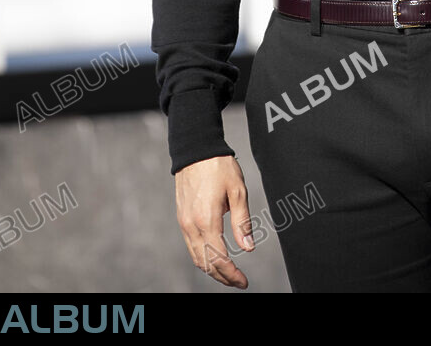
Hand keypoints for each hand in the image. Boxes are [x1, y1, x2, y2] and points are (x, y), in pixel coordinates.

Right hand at [175, 155, 253, 288]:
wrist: (195, 149)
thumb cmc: (219, 166)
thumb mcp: (238, 190)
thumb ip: (242, 221)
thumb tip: (248, 248)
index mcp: (206, 220)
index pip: (219, 259)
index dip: (232, 274)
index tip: (244, 281)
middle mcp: (191, 225)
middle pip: (205, 264)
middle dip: (222, 277)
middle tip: (239, 281)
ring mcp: (183, 222)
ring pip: (196, 257)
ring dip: (212, 270)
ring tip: (229, 273)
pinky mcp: (181, 218)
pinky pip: (191, 246)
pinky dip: (203, 257)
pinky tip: (214, 256)